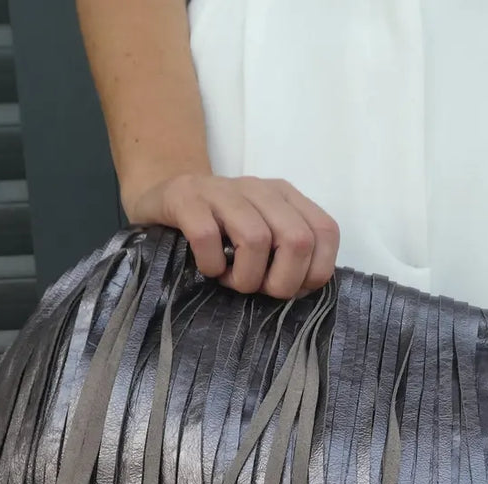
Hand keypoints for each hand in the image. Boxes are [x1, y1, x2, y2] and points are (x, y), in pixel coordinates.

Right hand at [123, 173, 340, 298]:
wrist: (161, 198)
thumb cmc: (218, 230)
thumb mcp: (261, 237)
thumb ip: (288, 255)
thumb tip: (304, 291)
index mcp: (285, 197)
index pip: (325, 232)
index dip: (314, 271)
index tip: (290, 288)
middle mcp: (259, 189)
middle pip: (296, 239)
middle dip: (281, 281)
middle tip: (259, 291)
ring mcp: (221, 190)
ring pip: (255, 239)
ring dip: (244, 277)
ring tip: (229, 280)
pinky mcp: (185, 198)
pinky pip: (207, 237)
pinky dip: (210, 265)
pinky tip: (207, 269)